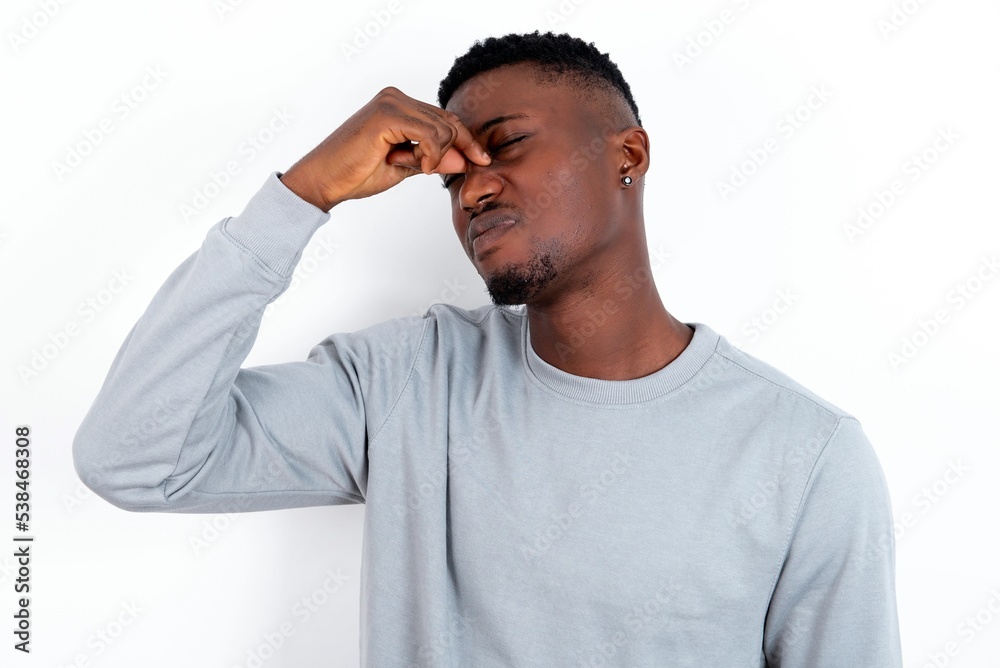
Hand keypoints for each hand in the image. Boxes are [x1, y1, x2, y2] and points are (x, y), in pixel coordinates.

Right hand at [279, 86, 491, 211]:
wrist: (325, 180)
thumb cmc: (356, 174)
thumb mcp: (405, 166)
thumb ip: (433, 159)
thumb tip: (466, 159)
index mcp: (399, 105)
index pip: (445, 118)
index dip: (467, 140)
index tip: (482, 160)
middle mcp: (396, 97)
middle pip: (449, 121)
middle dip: (459, 149)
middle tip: (448, 170)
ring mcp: (391, 102)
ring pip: (443, 129)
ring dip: (434, 157)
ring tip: (410, 166)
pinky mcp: (388, 114)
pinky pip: (431, 135)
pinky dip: (431, 155)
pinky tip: (417, 166)